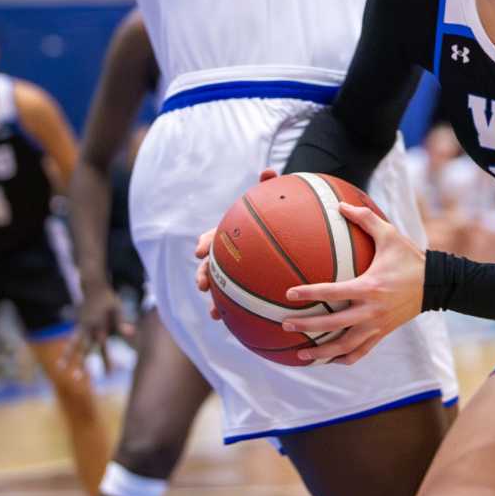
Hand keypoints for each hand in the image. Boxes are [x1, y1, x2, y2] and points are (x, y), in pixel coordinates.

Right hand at [62, 279, 132, 377]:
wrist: (94, 286)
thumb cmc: (110, 299)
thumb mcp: (118, 308)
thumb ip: (122, 322)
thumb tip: (131, 333)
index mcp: (99, 325)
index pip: (102, 347)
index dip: (106, 360)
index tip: (109, 375)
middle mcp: (88, 328)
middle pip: (84, 348)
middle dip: (81, 363)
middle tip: (76, 378)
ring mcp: (80, 326)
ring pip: (73, 344)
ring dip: (67, 356)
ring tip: (61, 369)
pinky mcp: (77, 325)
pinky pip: (72, 339)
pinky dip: (68, 348)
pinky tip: (63, 359)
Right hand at [195, 169, 277, 319]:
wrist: (294, 236)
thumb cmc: (283, 216)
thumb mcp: (277, 201)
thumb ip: (271, 187)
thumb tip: (268, 170)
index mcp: (233, 235)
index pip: (214, 238)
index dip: (206, 244)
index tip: (200, 251)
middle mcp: (233, 255)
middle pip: (212, 266)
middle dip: (205, 275)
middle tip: (203, 283)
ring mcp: (241, 273)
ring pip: (223, 289)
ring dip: (217, 301)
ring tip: (216, 312)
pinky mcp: (253, 289)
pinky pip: (242, 303)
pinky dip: (239, 313)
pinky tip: (243, 325)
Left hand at [281, 203, 424, 366]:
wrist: (437, 284)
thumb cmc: (410, 258)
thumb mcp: (390, 234)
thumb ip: (365, 219)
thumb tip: (340, 204)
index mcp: (369, 286)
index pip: (332, 292)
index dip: (309, 293)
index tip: (289, 294)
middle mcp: (371, 310)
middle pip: (332, 324)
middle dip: (307, 326)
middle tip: (285, 325)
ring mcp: (376, 325)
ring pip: (344, 345)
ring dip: (321, 351)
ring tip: (300, 353)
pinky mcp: (382, 333)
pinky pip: (360, 352)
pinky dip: (343, 358)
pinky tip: (329, 360)